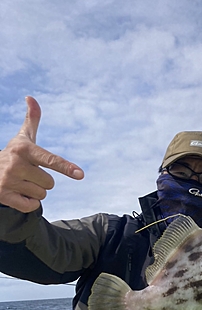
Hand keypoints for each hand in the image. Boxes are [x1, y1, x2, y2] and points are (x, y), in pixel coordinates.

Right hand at [0, 96, 83, 212]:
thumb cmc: (13, 155)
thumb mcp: (22, 139)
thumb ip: (31, 120)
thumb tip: (31, 98)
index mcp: (24, 149)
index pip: (50, 160)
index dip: (66, 167)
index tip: (80, 174)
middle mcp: (15, 163)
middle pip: (50, 183)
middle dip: (43, 181)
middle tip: (28, 174)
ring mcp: (8, 180)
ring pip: (42, 195)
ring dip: (35, 192)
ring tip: (21, 183)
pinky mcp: (4, 196)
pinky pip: (31, 206)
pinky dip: (28, 203)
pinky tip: (17, 193)